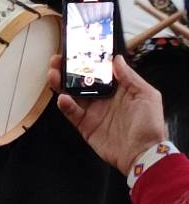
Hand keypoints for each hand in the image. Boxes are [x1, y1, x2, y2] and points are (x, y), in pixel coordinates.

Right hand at [48, 55, 166, 173]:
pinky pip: (71, 112)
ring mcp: (93, 111)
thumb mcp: (147, 96)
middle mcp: (103, 98)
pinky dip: (65, 104)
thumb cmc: (150, 126)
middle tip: (58, 60)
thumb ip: (130, 77)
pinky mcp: (85, 125)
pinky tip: (64, 98)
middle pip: (80, 79)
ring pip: (71, 93)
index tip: (77, 49)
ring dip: (60, 82)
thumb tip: (116, 59)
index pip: (99, 70)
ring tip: (54, 74)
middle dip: (67, 68)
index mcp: (118, 89)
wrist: (143, 154)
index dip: (87, 59)